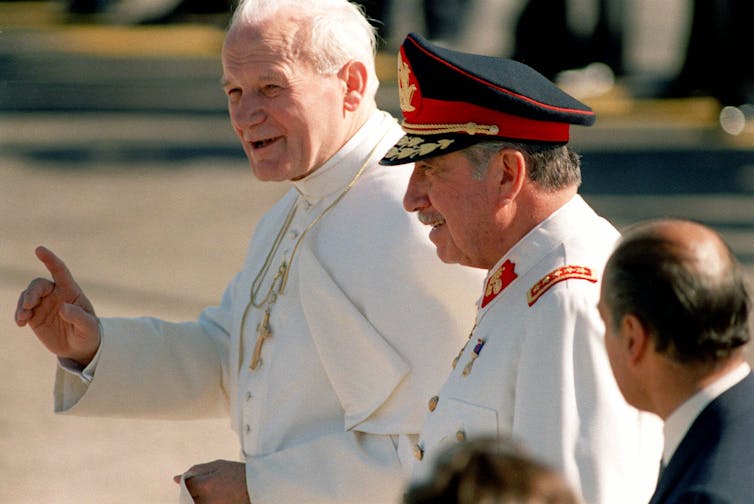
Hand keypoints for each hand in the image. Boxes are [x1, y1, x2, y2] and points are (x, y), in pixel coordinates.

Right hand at [14, 246, 99, 364]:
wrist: (79, 348)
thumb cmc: (88, 333)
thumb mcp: (89, 327)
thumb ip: (78, 317)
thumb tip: (63, 307)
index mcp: (71, 291)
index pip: (60, 271)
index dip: (50, 259)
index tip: (39, 249)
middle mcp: (55, 294)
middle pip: (39, 285)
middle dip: (32, 292)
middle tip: (29, 305)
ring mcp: (43, 304)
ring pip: (27, 296)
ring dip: (23, 304)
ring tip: (23, 318)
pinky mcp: (34, 316)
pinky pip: (22, 310)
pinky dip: (19, 314)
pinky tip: (20, 323)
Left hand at [175, 460, 249, 503]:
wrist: (256, 487)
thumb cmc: (237, 473)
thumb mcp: (218, 465)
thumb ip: (196, 470)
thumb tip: (177, 478)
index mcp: (205, 485)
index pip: (185, 486)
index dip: (187, 481)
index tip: (194, 479)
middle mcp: (206, 500)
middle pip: (187, 498)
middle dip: (191, 491)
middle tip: (204, 486)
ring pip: (195, 503)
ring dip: (197, 498)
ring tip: (210, 491)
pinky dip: (204, 501)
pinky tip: (213, 495)